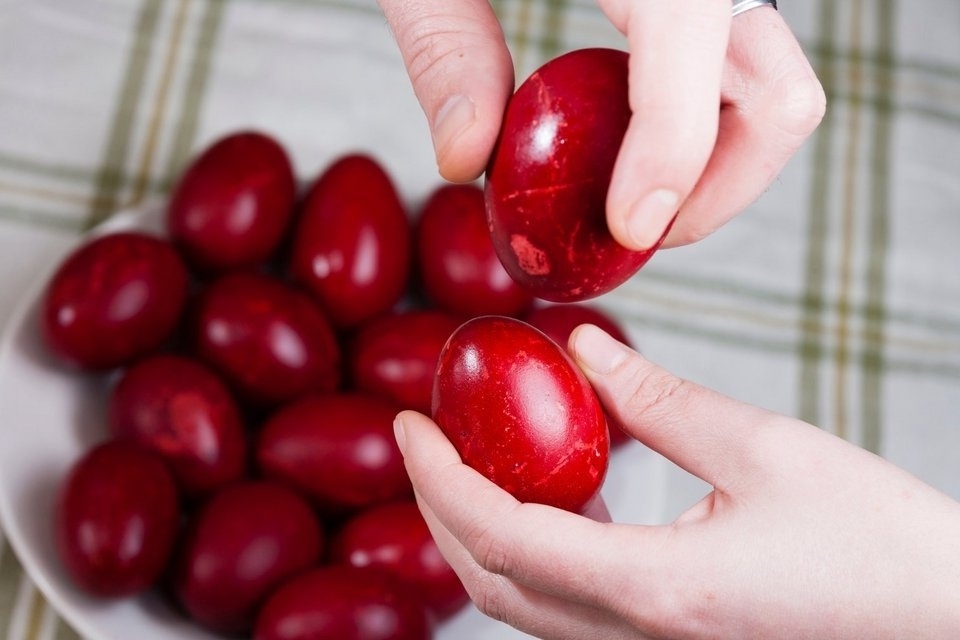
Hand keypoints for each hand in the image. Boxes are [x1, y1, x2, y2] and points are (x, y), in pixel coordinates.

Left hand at [377, 0, 824, 250]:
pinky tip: (629, 138)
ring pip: (776, 90)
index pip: (696, 36)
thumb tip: (466, 161)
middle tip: (630, 226)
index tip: (627, 227)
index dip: (674, 151)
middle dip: (715, 186)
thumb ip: (443, 44)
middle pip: (782, 92)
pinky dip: (699, 126)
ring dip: (713, 168)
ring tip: (625, 192)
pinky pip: (740, 71)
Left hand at [393, 324, 959, 638]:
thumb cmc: (879, 546)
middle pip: (490, 581)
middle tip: (422, 436)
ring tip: (467, 459)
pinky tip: (543, 497)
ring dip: (474, 532)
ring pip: (519, 604)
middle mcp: (635, 638)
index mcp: (654, 589)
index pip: (502, 537)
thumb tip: (580, 348)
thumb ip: (659, 400)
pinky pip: (562, 607)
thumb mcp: (767, 450)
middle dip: (438, 507)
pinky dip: (526, 552)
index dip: (440, 478)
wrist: (943, 624)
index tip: (409, 422)